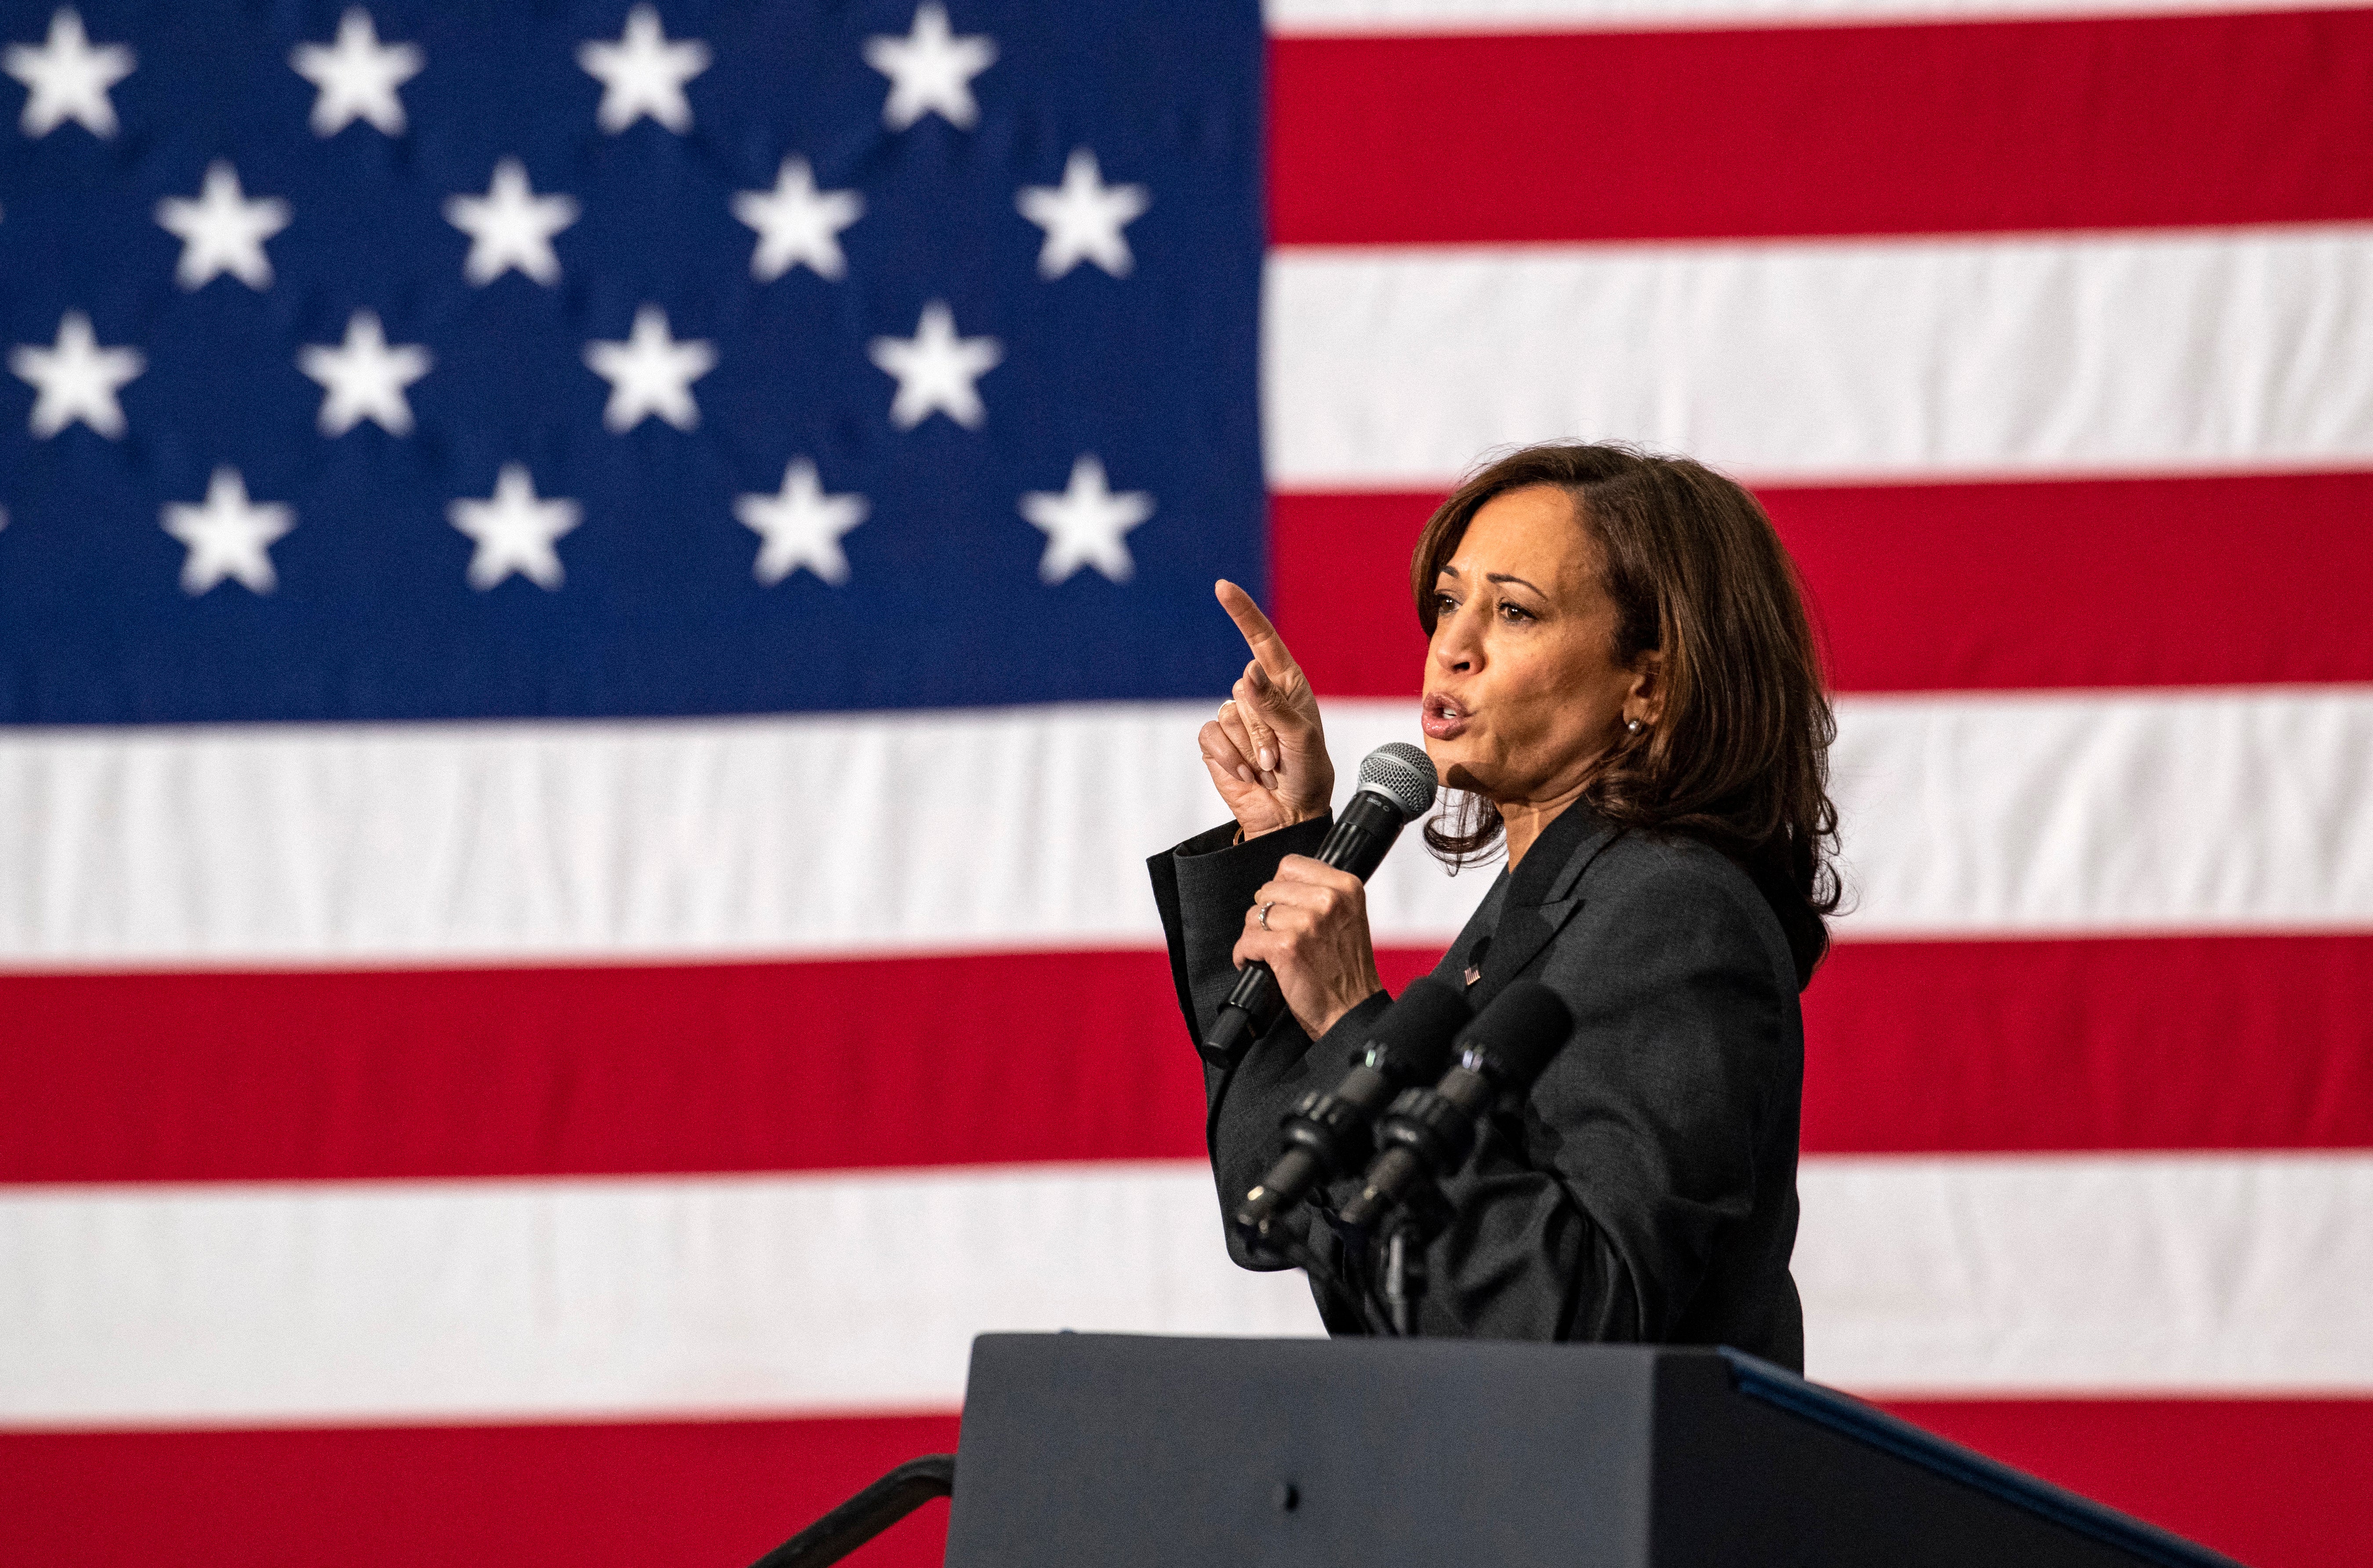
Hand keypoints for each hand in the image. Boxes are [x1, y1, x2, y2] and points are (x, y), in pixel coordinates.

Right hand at [1198, 580, 1333, 838]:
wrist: (1290, 815)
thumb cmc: (1308, 773)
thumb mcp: (1301, 736)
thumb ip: (1273, 704)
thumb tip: (1247, 671)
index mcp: (1286, 684)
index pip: (1261, 640)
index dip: (1242, 612)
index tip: (1223, 587)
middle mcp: (1259, 696)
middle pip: (1243, 689)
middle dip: (1263, 728)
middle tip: (1281, 756)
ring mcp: (1236, 720)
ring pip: (1227, 715)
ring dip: (1250, 748)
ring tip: (1268, 766)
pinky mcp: (1217, 743)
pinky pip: (1211, 736)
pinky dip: (1230, 758)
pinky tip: (1247, 773)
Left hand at [1234, 855, 1383, 1039]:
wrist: (1351, 1009)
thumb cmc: (1347, 970)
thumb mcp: (1347, 916)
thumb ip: (1320, 893)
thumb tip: (1281, 883)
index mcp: (1345, 887)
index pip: (1290, 865)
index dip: (1281, 888)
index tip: (1285, 907)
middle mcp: (1328, 900)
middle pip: (1268, 890)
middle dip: (1266, 914)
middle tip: (1279, 935)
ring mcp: (1307, 923)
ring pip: (1254, 915)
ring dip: (1256, 936)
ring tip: (1271, 951)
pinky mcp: (1286, 947)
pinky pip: (1247, 941)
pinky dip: (1245, 955)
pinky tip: (1256, 962)